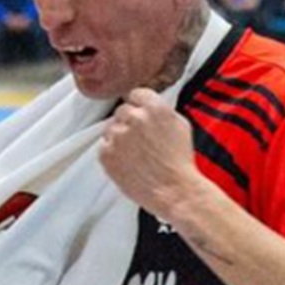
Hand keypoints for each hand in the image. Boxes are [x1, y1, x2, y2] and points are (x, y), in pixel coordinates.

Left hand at [100, 88, 198, 216]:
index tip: (137, 111)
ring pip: (111, 128)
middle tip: (139, 140)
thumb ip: (161, 112)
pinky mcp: (106, 153)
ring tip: (135, 155)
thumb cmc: (179, 164)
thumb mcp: (180, 126)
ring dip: (119, 137)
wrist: (173, 190)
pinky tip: (128, 163)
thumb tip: (150, 107)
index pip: (136, 94)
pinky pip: (104, 146)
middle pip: (122, 111)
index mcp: (154, 108)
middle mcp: (134, 118)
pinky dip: (112, 153)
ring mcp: (118, 135)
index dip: (138, 105)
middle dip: (129, 122)